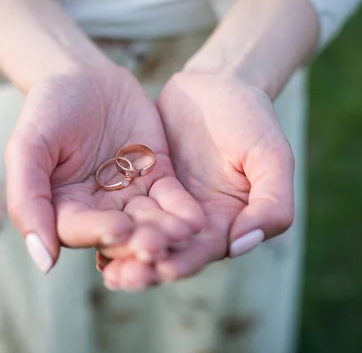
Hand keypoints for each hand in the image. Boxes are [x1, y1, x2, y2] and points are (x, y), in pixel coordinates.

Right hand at [5, 64, 204, 275]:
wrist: (84, 75)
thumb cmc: (48, 109)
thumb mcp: (28, 146)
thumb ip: (27, 199)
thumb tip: (44, 263)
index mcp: (63, 209)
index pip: (79, 230)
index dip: (98, 232)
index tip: (118, 229)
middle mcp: (98, 210)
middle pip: (120, 233)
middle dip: (138, 240)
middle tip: (157, 245)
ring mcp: (129, 195)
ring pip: (149, 220)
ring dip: (166, 230)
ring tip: (183, 234)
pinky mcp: (157, 178)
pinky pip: (171, 198)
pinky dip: (182, 210)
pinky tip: (196, 220)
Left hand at [101, 72, 293, 287]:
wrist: (218, 83)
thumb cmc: (252, 118)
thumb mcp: (272, 156)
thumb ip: (272, 202)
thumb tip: (242, 244)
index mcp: (227, 223)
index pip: (203, 252)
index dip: (183, 262)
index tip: (160, 268)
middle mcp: (194, 222)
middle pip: (168, 252)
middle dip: (144, 267)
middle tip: (119, 278)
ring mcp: (166, 205)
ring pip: (143, 234)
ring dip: (123, 251)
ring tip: (101, 265)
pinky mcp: (143, 185)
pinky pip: (125, 208)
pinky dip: (111, 221)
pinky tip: (90, 231)